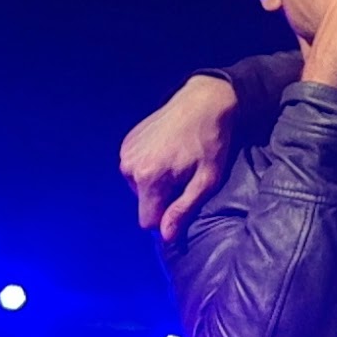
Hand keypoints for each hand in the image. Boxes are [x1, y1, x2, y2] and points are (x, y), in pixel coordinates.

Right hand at [119, 75, 236, 241]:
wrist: (202, 100)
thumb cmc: (211, 141)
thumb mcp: (206, 179)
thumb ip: (183, 209)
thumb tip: (165, 235)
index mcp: (149, 178)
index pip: (147, 221)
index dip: (166, 217)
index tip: (183, 200)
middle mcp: (130, 166)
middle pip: (143, 203)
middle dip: (162, 197)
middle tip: (184, 176)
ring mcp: (126, 152)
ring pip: (138, 187)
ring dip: (155, 182)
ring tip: (176, 162)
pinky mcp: (127, 142)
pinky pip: (135, 169)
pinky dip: (149, 166)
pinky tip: (166, 152)